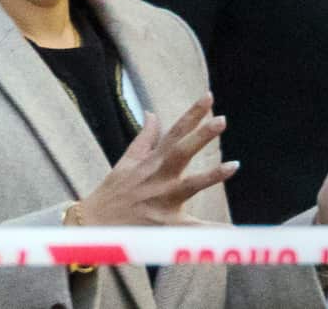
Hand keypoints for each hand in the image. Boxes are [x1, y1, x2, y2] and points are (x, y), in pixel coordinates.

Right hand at [78, 92, 238, 225]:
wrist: (94, 226)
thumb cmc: (113, 192)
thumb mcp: (127, 160)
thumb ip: (145, 137)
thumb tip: (152, 113)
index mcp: (152, 161)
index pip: (175, 132)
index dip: (192, 114)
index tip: (209, 97)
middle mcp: (158, 177)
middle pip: (182, 152)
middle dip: (201, 136)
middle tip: (221, 120)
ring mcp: (163, 200)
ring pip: (190, 186)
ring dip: (211, 176)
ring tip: (233, 166)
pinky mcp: (165, 225)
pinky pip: (192, 229)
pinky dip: (211, 230)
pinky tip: (232, 230)